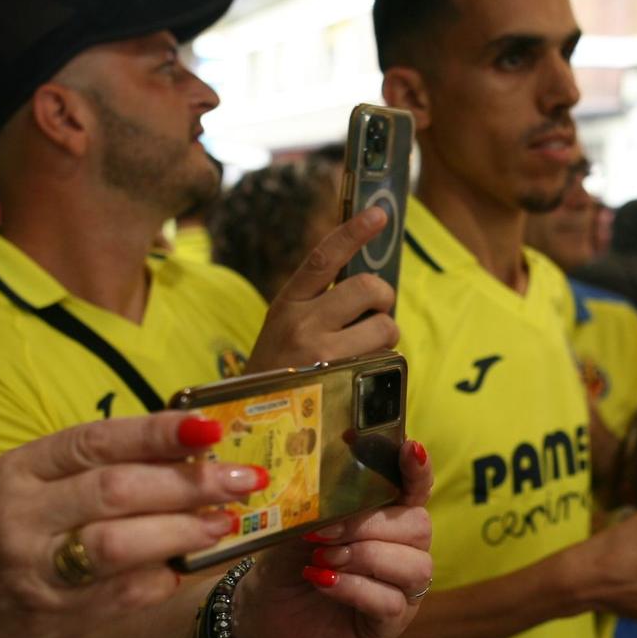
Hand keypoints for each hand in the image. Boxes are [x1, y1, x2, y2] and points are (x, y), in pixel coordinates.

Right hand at [0, 412, 268, 637]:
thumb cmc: (1, 550)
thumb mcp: (30, 496)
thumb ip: (92, 473)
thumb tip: (186, 449)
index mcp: (20, 471)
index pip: (96, 439)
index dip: (157, 431)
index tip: (211, 426)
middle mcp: (22, 515)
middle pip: (115, 488)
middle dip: (187, 482)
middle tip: (242, 479)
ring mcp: (36, 569)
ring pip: (119, 542)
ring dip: (182, 531)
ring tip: (224, 521)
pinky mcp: (54, 617)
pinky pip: (123, 593)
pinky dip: (163, 577)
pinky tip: (189, 566)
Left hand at [232, 439, 434, 637]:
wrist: (260, 615)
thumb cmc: (285, 564)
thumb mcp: (298, 525)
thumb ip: (322, 504)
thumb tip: (330, 486)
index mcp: (385, 517)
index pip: (416, 488)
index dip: (418, 470)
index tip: (411, 448)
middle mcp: (402, 551)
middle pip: (418, 525)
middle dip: (371, 524)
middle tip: (324, 532)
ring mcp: (401, 589)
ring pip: (414, 565)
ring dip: (366, 556)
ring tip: (323, 559)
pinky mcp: (389, 624)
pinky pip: (391, 602)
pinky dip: (355, 587)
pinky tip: (323, 582)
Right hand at [247, 206, 399, 371]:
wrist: (251, 422)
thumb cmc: (277, 371)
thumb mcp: (284, 328)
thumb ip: (319, 304)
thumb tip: (370, 286)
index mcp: (287, 304)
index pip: (322, 257)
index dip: (353, 232)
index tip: (379, 215)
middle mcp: (301, 324)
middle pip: (369, 289)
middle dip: (382, 300)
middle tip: (373, 314)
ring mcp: (322, 356)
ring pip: (385, 327)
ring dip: (384, 338)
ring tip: (362, 353)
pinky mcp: (341, 384)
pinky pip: (385, 363)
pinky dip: (382, 367)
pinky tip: (359, 377)